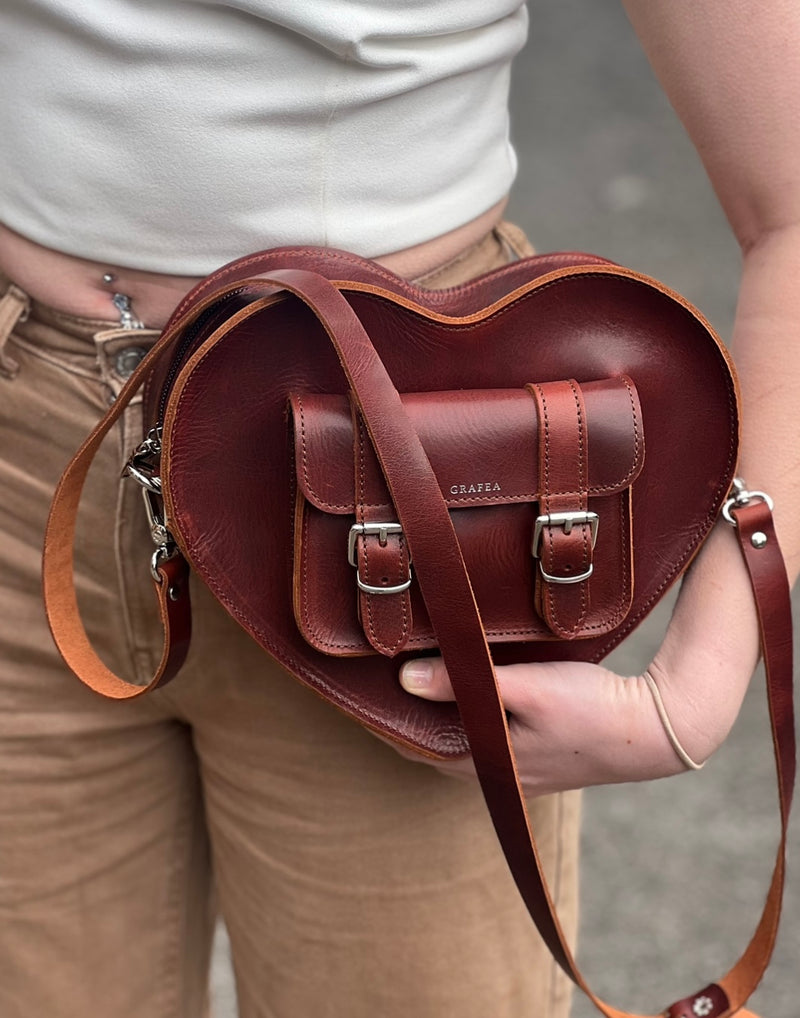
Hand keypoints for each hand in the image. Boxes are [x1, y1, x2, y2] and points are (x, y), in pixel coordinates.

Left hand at [394, 524, 761, 796]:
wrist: (657, 729)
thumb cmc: (590, 710)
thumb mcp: (525, 690)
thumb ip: (466, 685)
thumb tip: (405, 679)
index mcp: (487, 764)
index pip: (416, 747)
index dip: (386, 721)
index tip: (361, 692)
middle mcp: (498, 773)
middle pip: (436, 743)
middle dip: (408, 715)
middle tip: (381, 676)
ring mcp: (519, 766)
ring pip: (462, 738)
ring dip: (439, 713)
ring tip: (416, 676)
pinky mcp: (539, 753)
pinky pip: (488, 734)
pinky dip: (469, 714)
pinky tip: (469, 689)